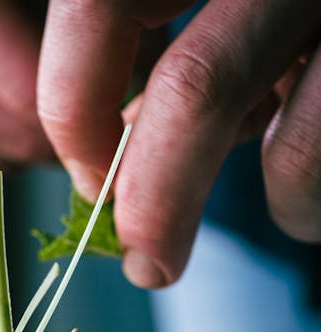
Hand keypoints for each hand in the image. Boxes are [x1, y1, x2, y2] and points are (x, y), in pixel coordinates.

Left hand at [38, 0, 320, 286]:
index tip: (90, 176)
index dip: (76, 107)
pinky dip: (310, 205)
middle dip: (157, 201)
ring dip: (276, 208)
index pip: (98, 4)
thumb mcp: (233, 24)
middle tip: (148, 264)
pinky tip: (313, 188)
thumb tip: (113, 158)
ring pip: (288, 148)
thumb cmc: (297, 31)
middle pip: (195, 89)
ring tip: (291, 207)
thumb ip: (172, 69)